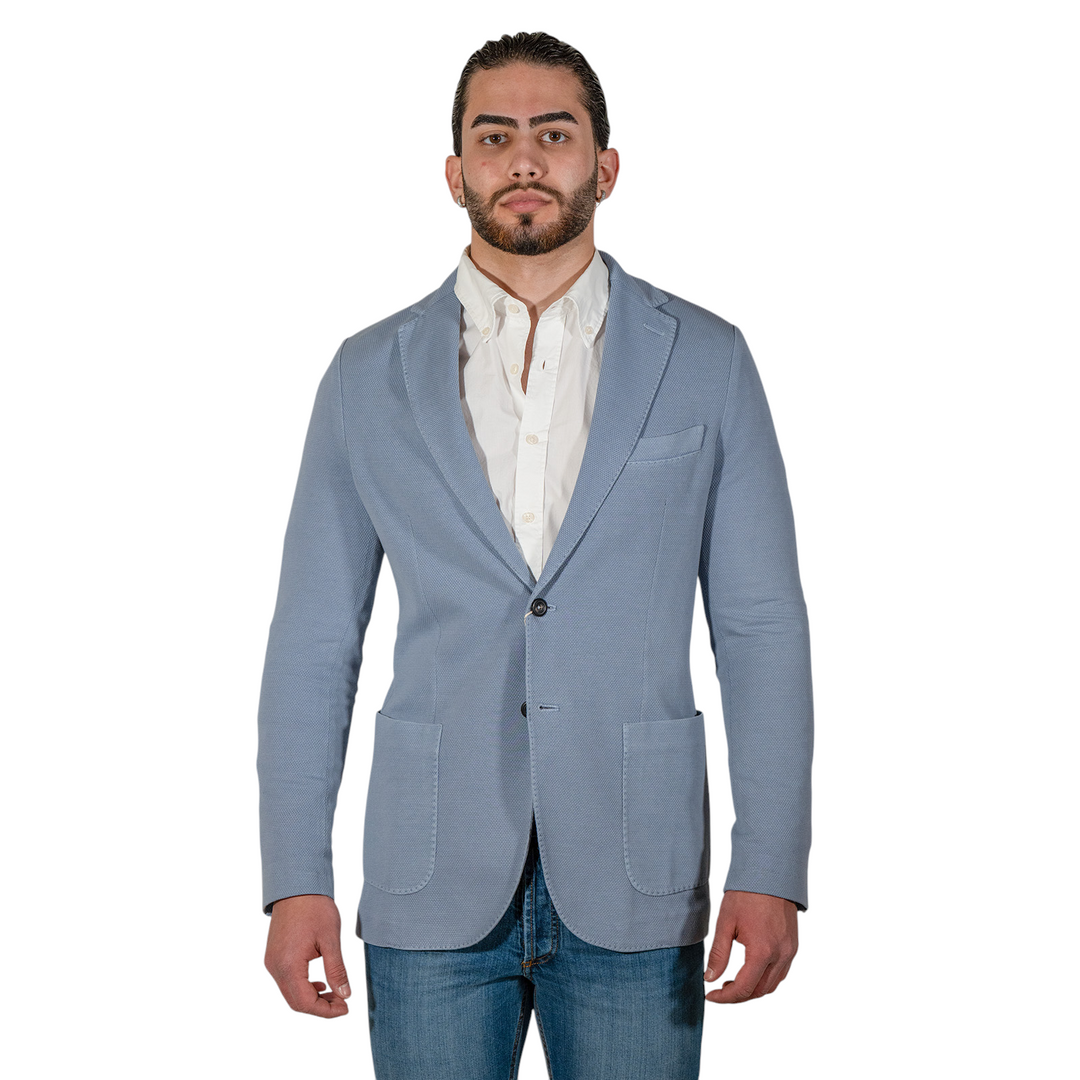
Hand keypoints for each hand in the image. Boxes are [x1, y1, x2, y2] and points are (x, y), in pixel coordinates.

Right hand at [264, 893, 351, 1016]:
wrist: (296, 886)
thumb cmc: (315, 908)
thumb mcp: (330, 939)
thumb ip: (336, 970)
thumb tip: (345, 995)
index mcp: (288, 965)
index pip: (305, 1002)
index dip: (326, 1011)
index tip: (345, 1008)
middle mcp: (275, 967)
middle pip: (295, 1002)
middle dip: (320, 1008)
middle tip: (342, 1003)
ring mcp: (272, 962)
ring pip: (290, 993)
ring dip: (312, 998)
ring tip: (335, 994)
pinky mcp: (273, 956)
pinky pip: (286, 981)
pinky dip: (303, 987)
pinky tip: (320, 983)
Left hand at [703, 890, 797, 1002]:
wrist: (770, 873)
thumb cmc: (746, 894)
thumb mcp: (726, 923)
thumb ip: (719, 954)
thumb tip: (710, 978)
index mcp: (762, 952)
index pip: (743, 988)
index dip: (725, 997)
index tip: (710, 995)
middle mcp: (780, 955)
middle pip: (759, 991)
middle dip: (738, 996)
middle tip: (720, 990)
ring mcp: (790, 951)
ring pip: (772, 985)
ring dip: (753, 989)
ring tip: (733, 982)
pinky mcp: (793, 945)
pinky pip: (781, 972)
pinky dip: (766, 979)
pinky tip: (751, 971)